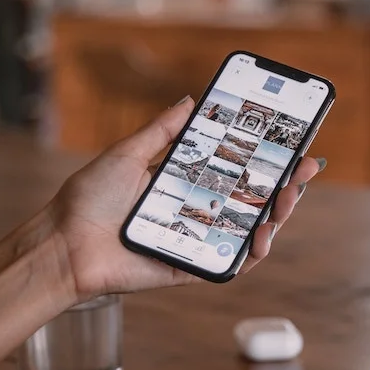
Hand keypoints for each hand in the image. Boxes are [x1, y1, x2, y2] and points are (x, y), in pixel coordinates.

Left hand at [46, 99, 324, 300]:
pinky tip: (263, 236)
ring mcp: (196, 241)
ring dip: (276, 216)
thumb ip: (162, 131)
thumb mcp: (128, 153)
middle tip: (304, 169)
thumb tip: (191, 101)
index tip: (293, 144)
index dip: (266, 160)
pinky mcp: (190, 268)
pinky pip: (230, 264)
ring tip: (289, 198)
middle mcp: (195, 212)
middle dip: (284, 185)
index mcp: (184, 184)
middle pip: (251, 200)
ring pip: (248, 231)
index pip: (236, 170)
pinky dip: (251, 254)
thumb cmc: (88, 199)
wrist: (64, 244)